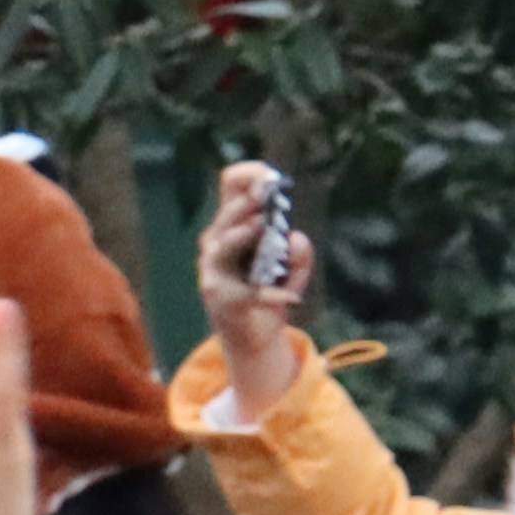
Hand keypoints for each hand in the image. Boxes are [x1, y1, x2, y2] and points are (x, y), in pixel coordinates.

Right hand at [199, 156, 315, 423]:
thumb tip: (297, 238)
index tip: (269, 175)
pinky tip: (291, 299)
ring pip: (223, 244)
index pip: (229, 189)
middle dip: (245, 204)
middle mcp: (216, 245)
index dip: (247, 175)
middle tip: (265, 196)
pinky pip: (249, 295)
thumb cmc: (266, 295)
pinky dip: (271, 297)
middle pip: (226, 215)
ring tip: (260, 227)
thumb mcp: (289, 274)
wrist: (251, 340)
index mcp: (231, 228)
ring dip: (241, 234)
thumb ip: (298, 257)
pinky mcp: (225, 301)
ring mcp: (215, 273)